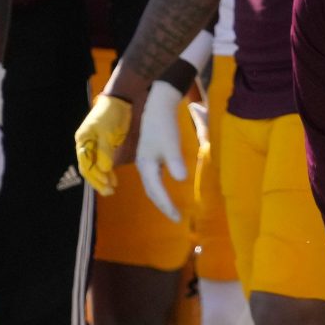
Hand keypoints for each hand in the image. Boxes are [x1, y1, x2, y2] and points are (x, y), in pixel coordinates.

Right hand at [74, 93, 131, 195]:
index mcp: (83, 141)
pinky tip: (114, 180)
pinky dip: (109, 172)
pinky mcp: (106, 147)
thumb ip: (105, 150)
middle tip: (108, 192)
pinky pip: (104, 162)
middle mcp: (86, 145)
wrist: (120, 102)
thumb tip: (105, 169)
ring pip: (97, 167)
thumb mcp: (107, 132)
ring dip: (103, 179)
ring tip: (111, 190)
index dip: (95, 175)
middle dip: (98, 181)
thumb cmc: (110, 114)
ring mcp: (96, 146)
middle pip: (90, 167)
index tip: (105, 183)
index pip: (86, 163)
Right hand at [136, 81, 188, 221]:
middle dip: (163, 205)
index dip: (167, 206)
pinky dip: (161, 188)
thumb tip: (181, 180)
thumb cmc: (165, 125)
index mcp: (146, 165)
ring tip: (172, 208)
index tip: (178, 218)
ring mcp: (146, 160)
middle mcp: (143, 165)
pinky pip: (154, 178)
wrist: (159, 106)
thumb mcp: (171, 144)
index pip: (157, 192)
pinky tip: (169, 188)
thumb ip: (175, 162)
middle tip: (176, 217)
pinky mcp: (151, 155)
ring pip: (152, 185)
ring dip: (161, 198)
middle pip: (151, 191)